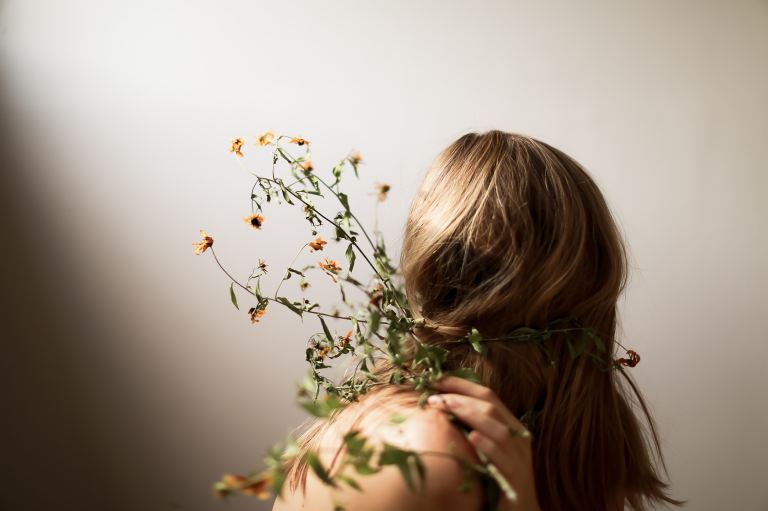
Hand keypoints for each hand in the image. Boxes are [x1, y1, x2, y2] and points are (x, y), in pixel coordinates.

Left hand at [426, 376, 540, 510]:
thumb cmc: (496, 475)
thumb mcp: (485, 446)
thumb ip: (472, 426)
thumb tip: (441, 403)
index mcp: (510, 424)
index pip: (487, 395)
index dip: (462, 384)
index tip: (436, 379)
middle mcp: (517, 436)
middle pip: (491, 407)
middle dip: (461, 398)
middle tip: (434, 397)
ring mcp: (518, 456)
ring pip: (498, 428)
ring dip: (470, 415)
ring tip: (446, 407)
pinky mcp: (516, 477)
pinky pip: (503, 458)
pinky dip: (488, 446)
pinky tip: (472, 438)